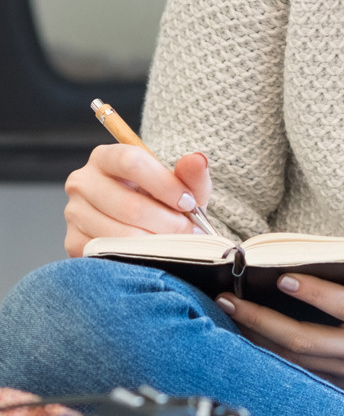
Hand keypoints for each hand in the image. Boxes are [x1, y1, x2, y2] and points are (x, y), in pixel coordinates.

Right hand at [64, 146, 211, 258]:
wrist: (143, 224)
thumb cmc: (160, 199)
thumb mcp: (180, 185)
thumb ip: (191, 173)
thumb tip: (197, 161)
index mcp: (106, 157)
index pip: (131, 162)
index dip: (164, 184)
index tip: (188, 202)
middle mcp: (83, 182)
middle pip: (129, 205)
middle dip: (167, 222)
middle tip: (190, 232)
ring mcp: (74, 213)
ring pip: (121, 234)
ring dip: (157, 243)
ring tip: (177, 244)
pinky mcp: (74, 242)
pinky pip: (110, 254)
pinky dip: (138, 258)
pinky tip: (154, 255)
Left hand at [215, 251, 343, 389]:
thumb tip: (343, 254)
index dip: (315, 293)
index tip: (283, 277)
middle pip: (307, 340)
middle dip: (264, 319)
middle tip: (232, 298)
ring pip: (295, 359)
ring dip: (257, 336)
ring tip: (230, 310)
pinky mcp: (338, 383)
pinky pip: (298, 370)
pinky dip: (268, 352)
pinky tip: (246, 331)